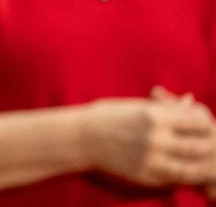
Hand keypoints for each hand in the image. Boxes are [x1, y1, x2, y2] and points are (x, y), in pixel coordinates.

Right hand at [83, 91, 215, 187]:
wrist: (78, 138)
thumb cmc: (107, 117)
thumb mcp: (136, 107)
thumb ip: (165, 107)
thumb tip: (190, 101)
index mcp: (154, 116)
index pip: (196, 122)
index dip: (204, 124)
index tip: (203, 125)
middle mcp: (155, 139)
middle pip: (197, 147)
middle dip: (206, 147)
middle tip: (207, 146)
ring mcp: (150, 159)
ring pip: (189, 169)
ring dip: (197, 166)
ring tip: (199, 162)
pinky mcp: (143, 176)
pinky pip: (172, 180)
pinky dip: (181, 176)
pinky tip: (181, 171)